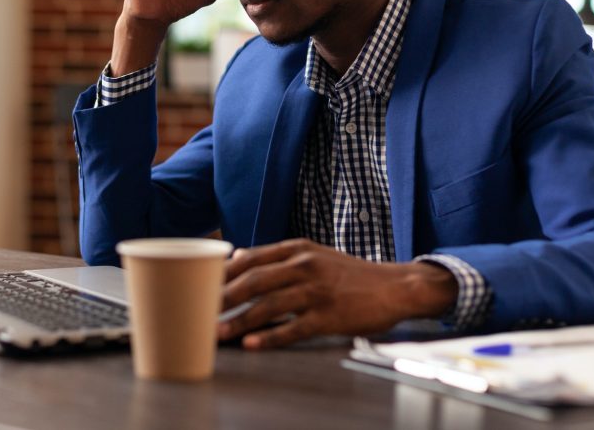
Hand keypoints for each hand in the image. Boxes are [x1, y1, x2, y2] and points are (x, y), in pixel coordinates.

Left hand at [217, 239, 458, 349]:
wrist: (395, 286)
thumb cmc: (350, 274)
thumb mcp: (313, 254)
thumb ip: (276, 256)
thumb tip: (236, 256)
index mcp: (297, 249)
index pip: (250, 257)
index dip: (222, 273)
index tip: (198, 284)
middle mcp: (304, 266)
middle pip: (254, 280)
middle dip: (222, 298)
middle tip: (198, 311)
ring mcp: (317, 291)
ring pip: (269, 305)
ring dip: (239, 320)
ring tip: (217, 333)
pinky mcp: (329, 315)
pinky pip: (293, 328)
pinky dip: (270, 336)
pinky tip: (252, 344)